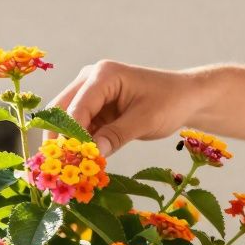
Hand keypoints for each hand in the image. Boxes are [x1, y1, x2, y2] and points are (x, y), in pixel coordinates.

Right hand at [49, 60, 201, 155]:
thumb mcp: (145, 120)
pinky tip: (82, 162)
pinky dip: (79, 144)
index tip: (69, 161)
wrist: (185, 97)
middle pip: (61, 110)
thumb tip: (92, 154)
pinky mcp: (95, 108)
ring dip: (67, 143)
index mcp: (103, 75)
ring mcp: (90, 93)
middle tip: (59, 167)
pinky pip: (79, 127)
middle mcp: (90, 79)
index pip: (76, 107)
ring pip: (66, 120)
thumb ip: (116, 136)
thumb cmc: (170, 102)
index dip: (70, 135)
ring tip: (70, 169)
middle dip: (59, 139)